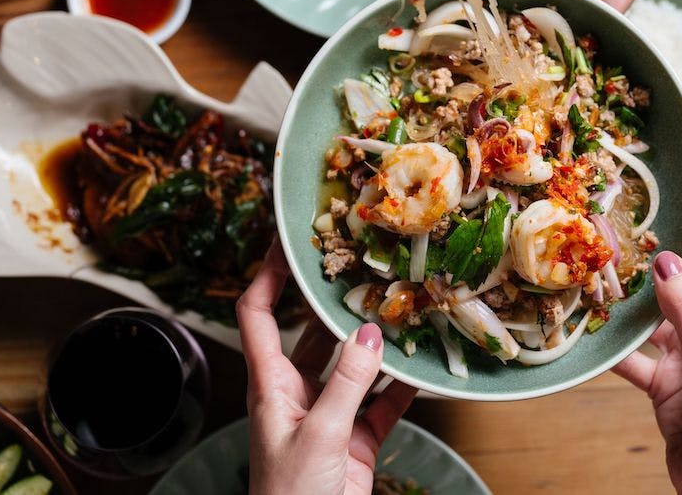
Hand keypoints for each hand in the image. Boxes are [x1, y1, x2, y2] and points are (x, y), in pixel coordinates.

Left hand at [237, 244, 417, 494]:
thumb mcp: (320, 435)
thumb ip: (347, 382)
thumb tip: (371, 333)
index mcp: (270, 385)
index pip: (258, 315)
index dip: (268, 275)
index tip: (288, 242)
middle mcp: (297, 393)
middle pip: (313, 333)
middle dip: (335, 303)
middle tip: (364, 267)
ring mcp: (327, 415)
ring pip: (352, 365)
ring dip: (375, 342)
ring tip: (402, 307)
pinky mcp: (355, 439)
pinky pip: (382, 402)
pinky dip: (402, 385)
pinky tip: (424, 366)